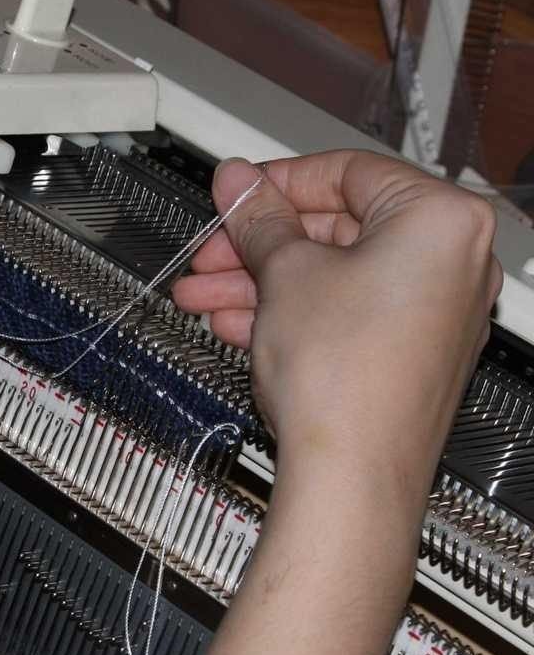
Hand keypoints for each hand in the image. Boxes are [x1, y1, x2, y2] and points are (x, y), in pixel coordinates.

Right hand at [167, 154, 500, 654]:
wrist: (351, 481)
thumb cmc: (345, 383)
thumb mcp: (286, 275)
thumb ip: (259, 218)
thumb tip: (240, 183)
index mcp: (439, 222)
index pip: (346, 172)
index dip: (277, 182)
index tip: (238, 193)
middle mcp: (449, 264)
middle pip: (334, 230)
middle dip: (258, 243)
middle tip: (214, 247)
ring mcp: (429, 314)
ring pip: (329, 277)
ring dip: (261, 282)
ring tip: (206, 293)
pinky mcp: (405, 353)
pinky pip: (340, 313)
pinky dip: (289, 312)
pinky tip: (238, 322)